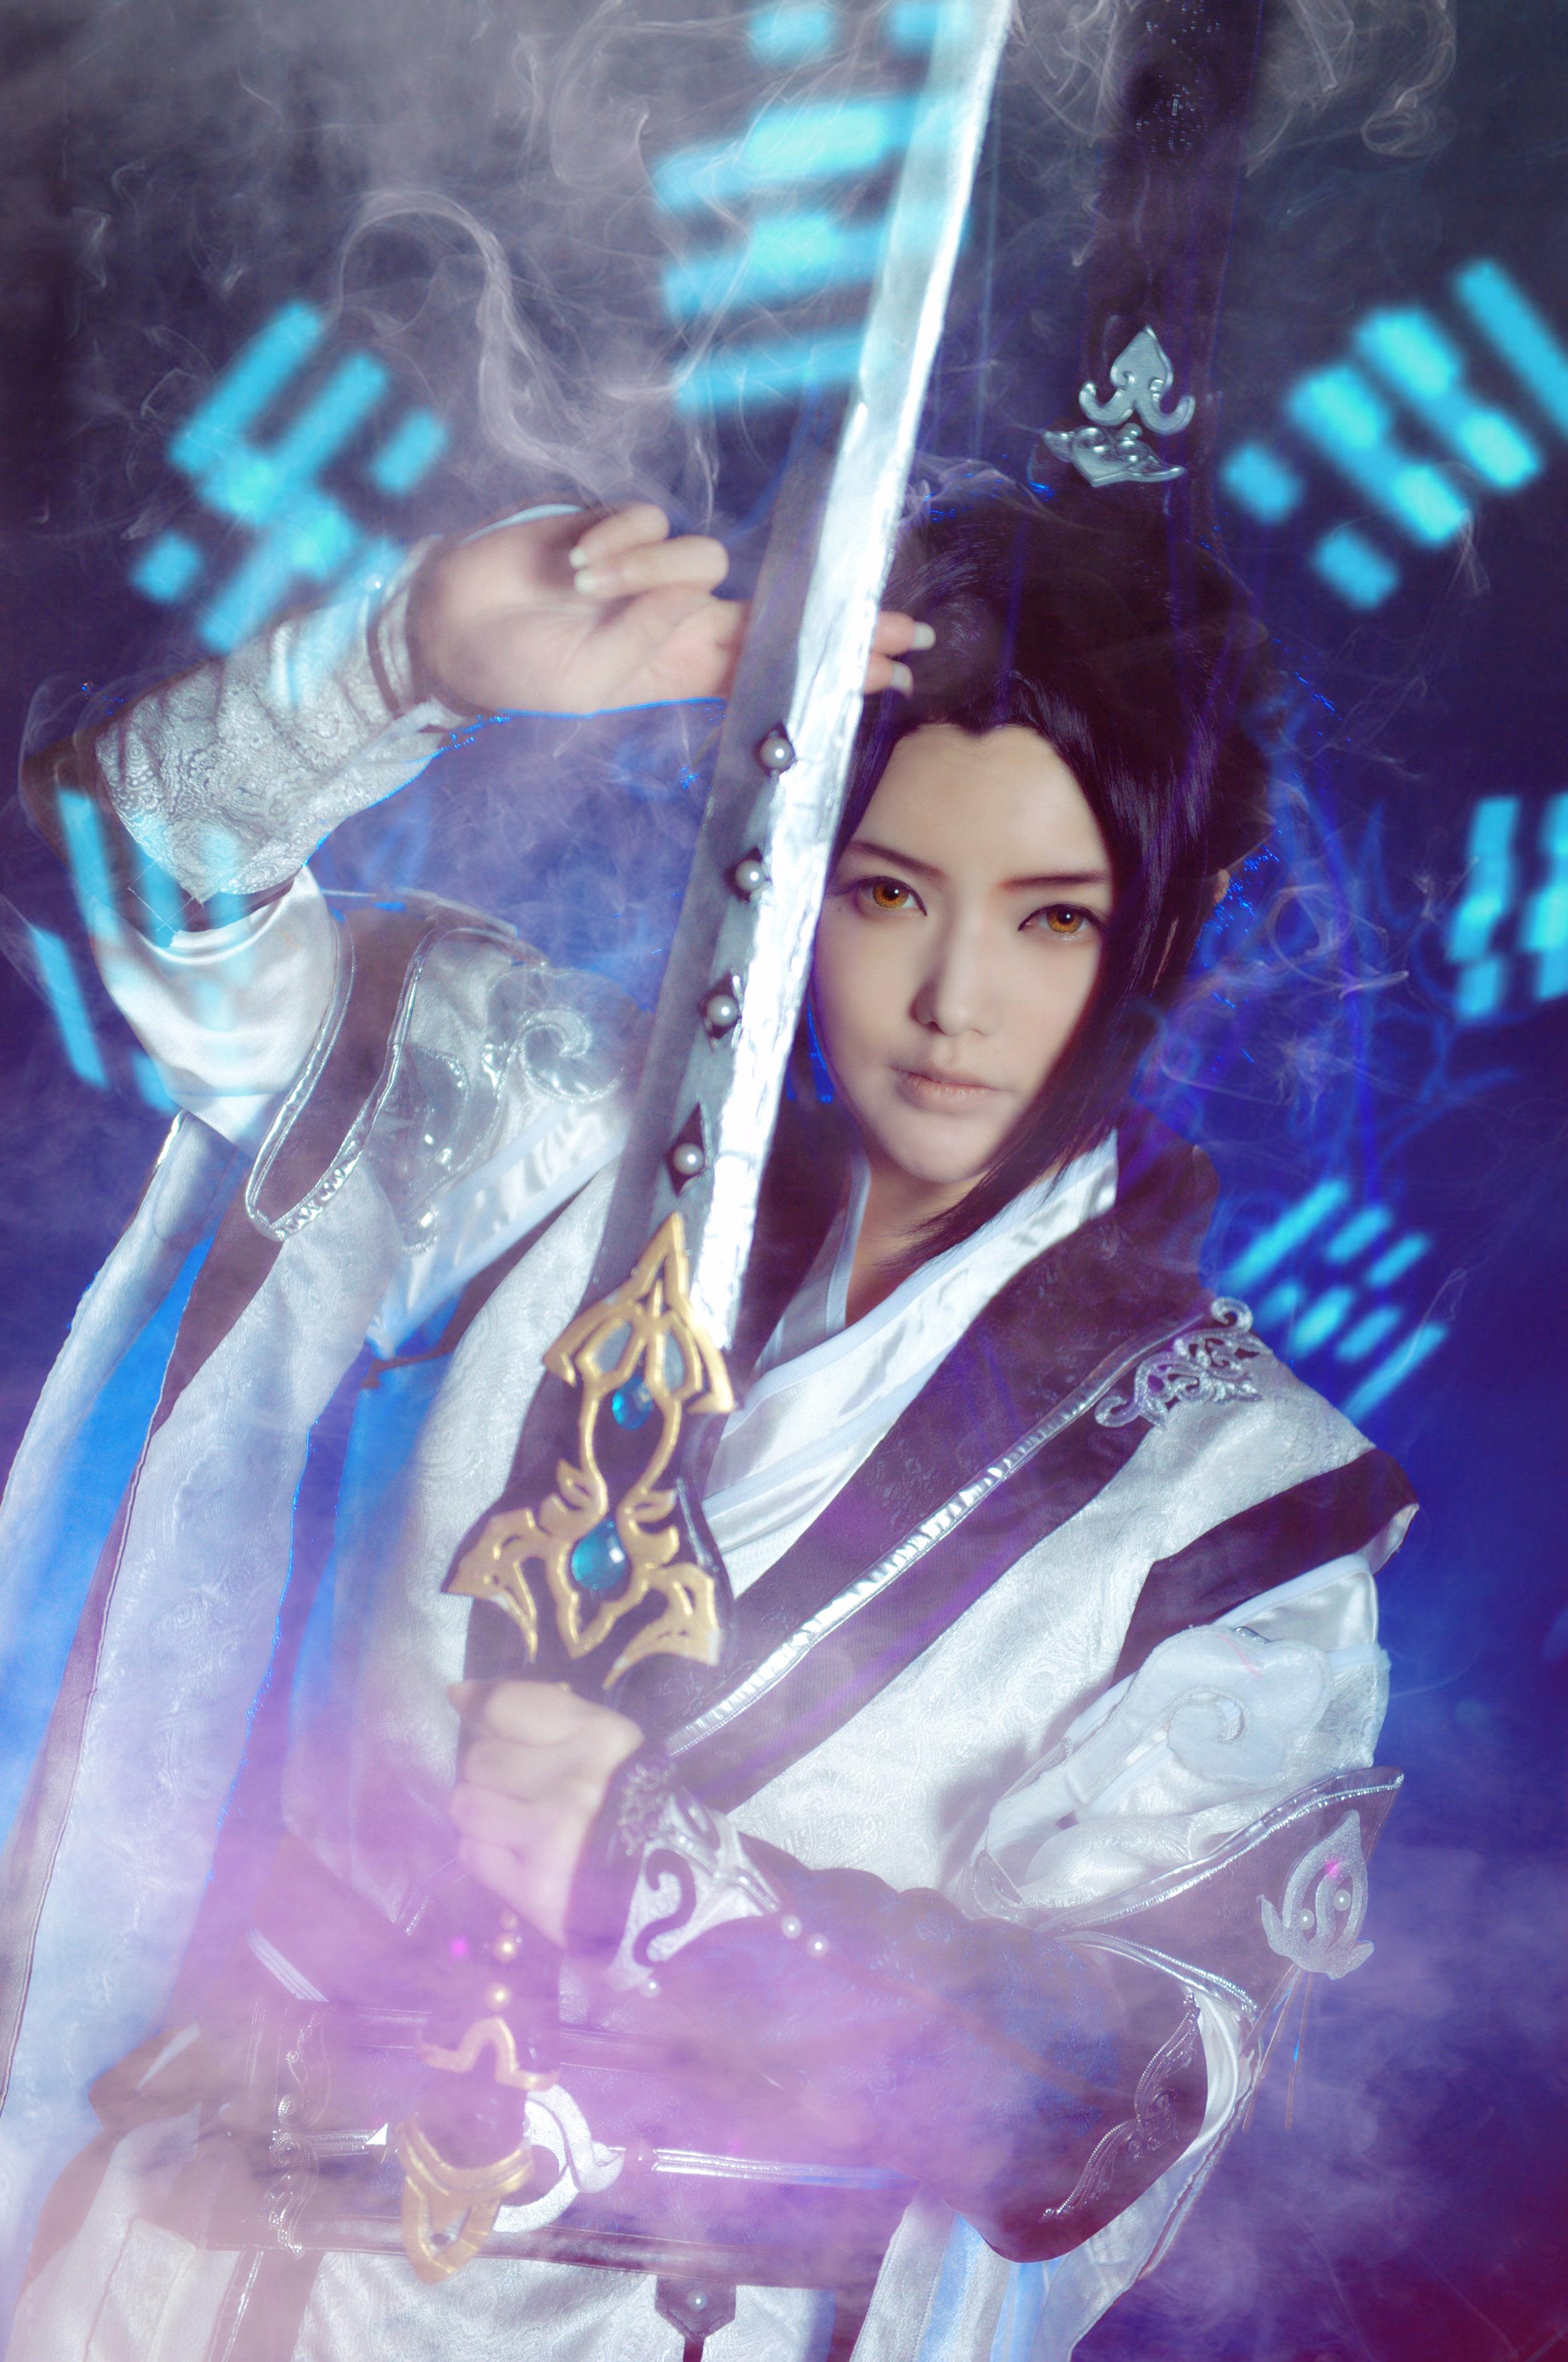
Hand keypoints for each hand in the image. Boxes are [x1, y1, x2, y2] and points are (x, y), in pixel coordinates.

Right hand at [409, 502, 927, 715]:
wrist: (453, 628)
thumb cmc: (518, 671)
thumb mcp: (586, 686)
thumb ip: (645, 645)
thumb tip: (695, 596)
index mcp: (680, 670)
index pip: (772, 668)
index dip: (829, 668)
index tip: (894, 671)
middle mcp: (683, 619)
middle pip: (780, 612)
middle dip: (842, 617)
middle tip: (909, 629)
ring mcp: (656, 572)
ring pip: (702, 558)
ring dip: (645, 573)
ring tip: (582, 591)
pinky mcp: (622, 529)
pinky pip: (650, 521)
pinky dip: (615, 541)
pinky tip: (574, 562)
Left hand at [446, 1679, 642, 1946]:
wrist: (660, 1883)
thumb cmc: (624, 1797)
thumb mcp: (601, 1740)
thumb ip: (535, 1711)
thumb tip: (458, 1694)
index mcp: (600, 1738)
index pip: (504, 1705)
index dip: (478, 1707)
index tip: (471, 1710)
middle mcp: (574, 1786)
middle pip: (477, 1758)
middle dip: (488, 1770)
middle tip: (517, 1784)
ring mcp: (551, 1840)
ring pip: (464, 1805)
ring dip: (479, 1812)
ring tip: (512, 1821)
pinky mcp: (533, 1890)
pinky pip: (469, 1854)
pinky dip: (484, 1852)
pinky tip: (514, 1853)